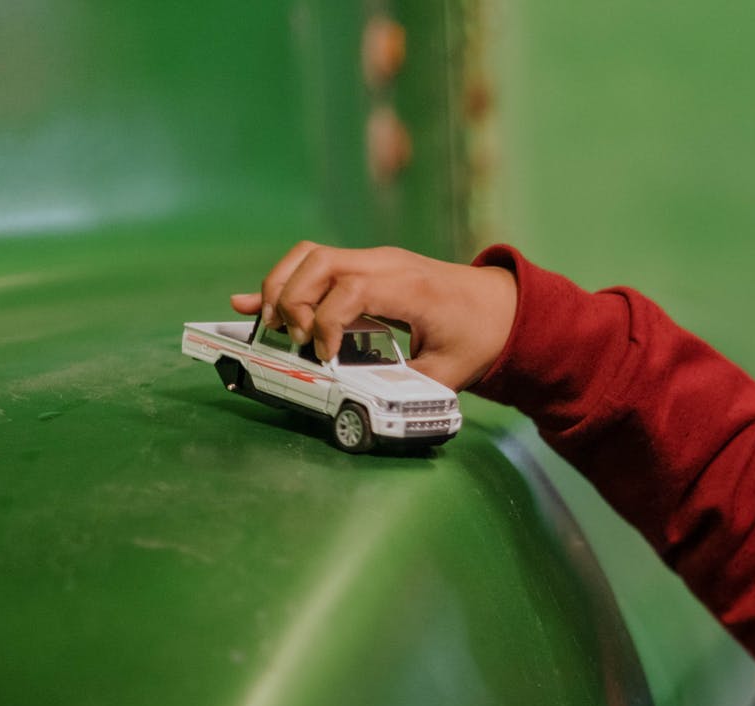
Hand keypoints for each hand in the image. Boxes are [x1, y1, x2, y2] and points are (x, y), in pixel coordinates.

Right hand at [231, 242, 517, 390]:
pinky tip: (251, 304)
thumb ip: (405, 383)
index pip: (349, 290)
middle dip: (292, 301)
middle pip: (318, 263)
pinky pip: (317, 264)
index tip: (324, 357)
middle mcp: (387, 264)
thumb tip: (358, 400)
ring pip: (309, 256)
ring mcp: (374, 260)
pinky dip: (285, 283)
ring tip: (272, 328)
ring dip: (281, 289)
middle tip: (293, 341)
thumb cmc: (478, 337)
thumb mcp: (449, 372)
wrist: (503, 306)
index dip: (326, 323)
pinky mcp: (366, 266)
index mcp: (410, 288)